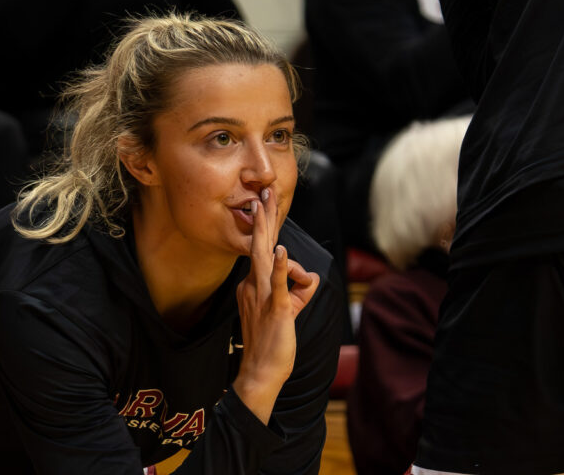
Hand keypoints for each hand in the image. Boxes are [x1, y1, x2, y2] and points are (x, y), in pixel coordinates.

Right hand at [230, 185, 320, 407]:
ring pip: (263, 258)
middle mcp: (254, 286)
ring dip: (264, 231)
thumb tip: (309, 275)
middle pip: (258, 246)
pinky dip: (280, 267)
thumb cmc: (274, 340)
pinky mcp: (276, 310)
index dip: (263, 226)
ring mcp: (262, 297)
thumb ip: (300, 287)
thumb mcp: (290, 307)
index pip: (261, 250)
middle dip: (262, 218)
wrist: (261, 372)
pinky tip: (281, 251)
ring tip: (264, 208)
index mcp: (254, 285)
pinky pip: (278, 285)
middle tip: (263, 192)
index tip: (263, 202)